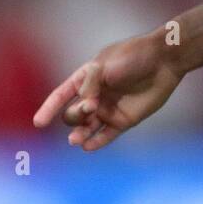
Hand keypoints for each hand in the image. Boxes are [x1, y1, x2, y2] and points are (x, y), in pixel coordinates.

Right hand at [32, 31, 182, 150]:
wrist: (164, 60)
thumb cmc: (133, 57)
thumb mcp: (105, 65)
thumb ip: (90, 85)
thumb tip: (84, 106)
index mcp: (86, 78)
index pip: (61, 95)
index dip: (49, 108)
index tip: (38, 123)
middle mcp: (95, 96)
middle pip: (73, 114)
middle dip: (76, 114)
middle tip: (91, 107)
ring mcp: (108, 109)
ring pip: (86, 128)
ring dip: (79, 135)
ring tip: (76, 140)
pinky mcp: (124, 120)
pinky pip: (105, 136)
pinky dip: (96, 143)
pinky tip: (88, 147)